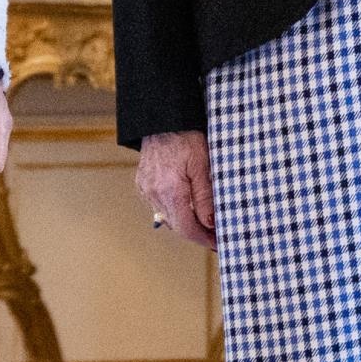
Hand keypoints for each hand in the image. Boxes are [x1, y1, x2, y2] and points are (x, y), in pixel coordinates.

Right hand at [136, 129, 216, 249]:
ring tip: (205, 222)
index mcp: (170, 191)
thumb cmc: (186, 137)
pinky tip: (186, 206)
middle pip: (177, 226)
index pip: (187, 228)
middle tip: (216, 235)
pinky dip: (173, 209)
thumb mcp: (203, 165)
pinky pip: (159, 205)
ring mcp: (145, 189)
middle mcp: (154, 194)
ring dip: (185, 222)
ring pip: (168, 217)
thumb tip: (210, 223)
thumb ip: (205, 197)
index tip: (218, 244)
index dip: (203, 239)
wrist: (163, 118)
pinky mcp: (142, 183)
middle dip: (197, 233)